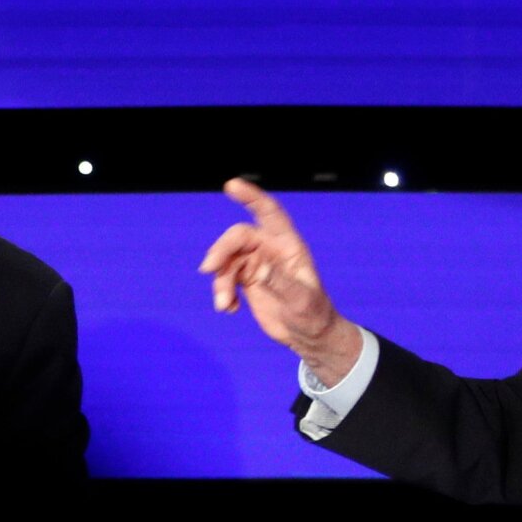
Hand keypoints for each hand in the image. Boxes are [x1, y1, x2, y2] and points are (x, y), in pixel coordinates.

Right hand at [199, 179, 362, 384]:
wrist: (308, 335)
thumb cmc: (313, 314)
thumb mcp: (301, 300)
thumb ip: (281, 283)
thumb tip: (259, 268)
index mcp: (288, 245)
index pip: (269, 213)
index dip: (251, 197)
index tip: (232, 185)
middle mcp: (270, 250)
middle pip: (238, 238)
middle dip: (221, 250)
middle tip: (209, 269)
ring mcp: (257, 264)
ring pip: (228, 261)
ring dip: (220, 281)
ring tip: (224, 305)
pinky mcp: (247, 280)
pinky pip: (225, 278)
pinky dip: (222, 293)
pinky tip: (229, 309)